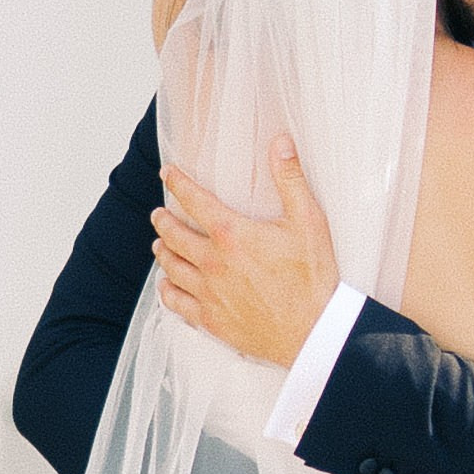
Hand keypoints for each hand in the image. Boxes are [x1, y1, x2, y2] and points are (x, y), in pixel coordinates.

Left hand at [153, 139, 341, 365]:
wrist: (314, 331)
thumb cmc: (314, 278)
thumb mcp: (308, 221)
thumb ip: (290, 179)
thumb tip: (281, 142)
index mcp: (232, 234)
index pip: (193, 200)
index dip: (177, 183)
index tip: (168, 174)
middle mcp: (213, 262)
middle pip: (173, 235)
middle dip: (163, 220)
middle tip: (159, 214)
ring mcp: (209, 293)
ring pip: (171, 267)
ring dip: (163, 251)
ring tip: (160, 244)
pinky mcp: (211, 319)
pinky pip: (177, 303)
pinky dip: (167, 290)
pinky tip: (166, 285)